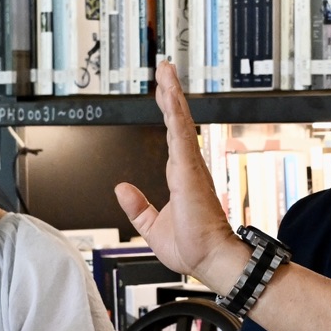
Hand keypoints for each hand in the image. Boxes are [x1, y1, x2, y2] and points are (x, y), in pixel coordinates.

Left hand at [115, 62, 251, 290]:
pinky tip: (170, 96)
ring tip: (166, 71)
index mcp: (181, 176)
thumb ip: (137, 207)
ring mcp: (190, 166)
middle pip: (177, 121)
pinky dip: (176, 114)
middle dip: (170, 93)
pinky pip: (181, 135)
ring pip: (179, 121)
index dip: (168, 112)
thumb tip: (121, 189)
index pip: (173, 136)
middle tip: (165, 69)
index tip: (164, 92)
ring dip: (172, 94)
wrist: (209, 260)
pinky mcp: (189, 170)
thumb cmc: (192, 248)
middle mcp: (188, 166)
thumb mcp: (151, 226)